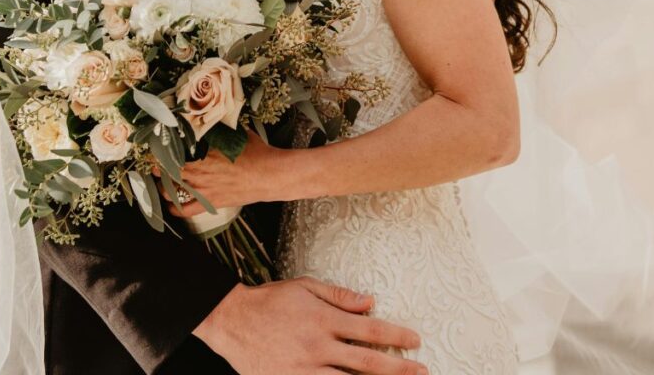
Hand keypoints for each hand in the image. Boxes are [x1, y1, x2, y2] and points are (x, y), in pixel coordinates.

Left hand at [153, 131, 290, 217]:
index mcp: (204, 152)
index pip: (172, 151)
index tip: (157, 145)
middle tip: (155, 162)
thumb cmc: (257, 152)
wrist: (270, 175)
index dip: (160, 149)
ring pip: (171, 190)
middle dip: (157, 165)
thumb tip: (214, 118)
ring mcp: (203, 189)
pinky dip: (174, 208)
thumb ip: (222, 128)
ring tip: (161, 179)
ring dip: (162, 184)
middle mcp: (199, 171)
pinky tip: (171, 203)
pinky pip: (185, 210)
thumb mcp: (238, 133)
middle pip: (167, 169)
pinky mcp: (210, 202)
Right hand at [194, 276, 427, 374]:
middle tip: (421, 371)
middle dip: (398, 369)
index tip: (415, 341)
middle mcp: (318, 347)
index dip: (396, 336)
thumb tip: (370, 302)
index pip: (370, 330)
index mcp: (324, 320)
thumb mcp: (305, 287)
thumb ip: (339, 296)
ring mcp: (305, 370)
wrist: (231, 321)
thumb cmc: (270, 301)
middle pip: (367, 363)